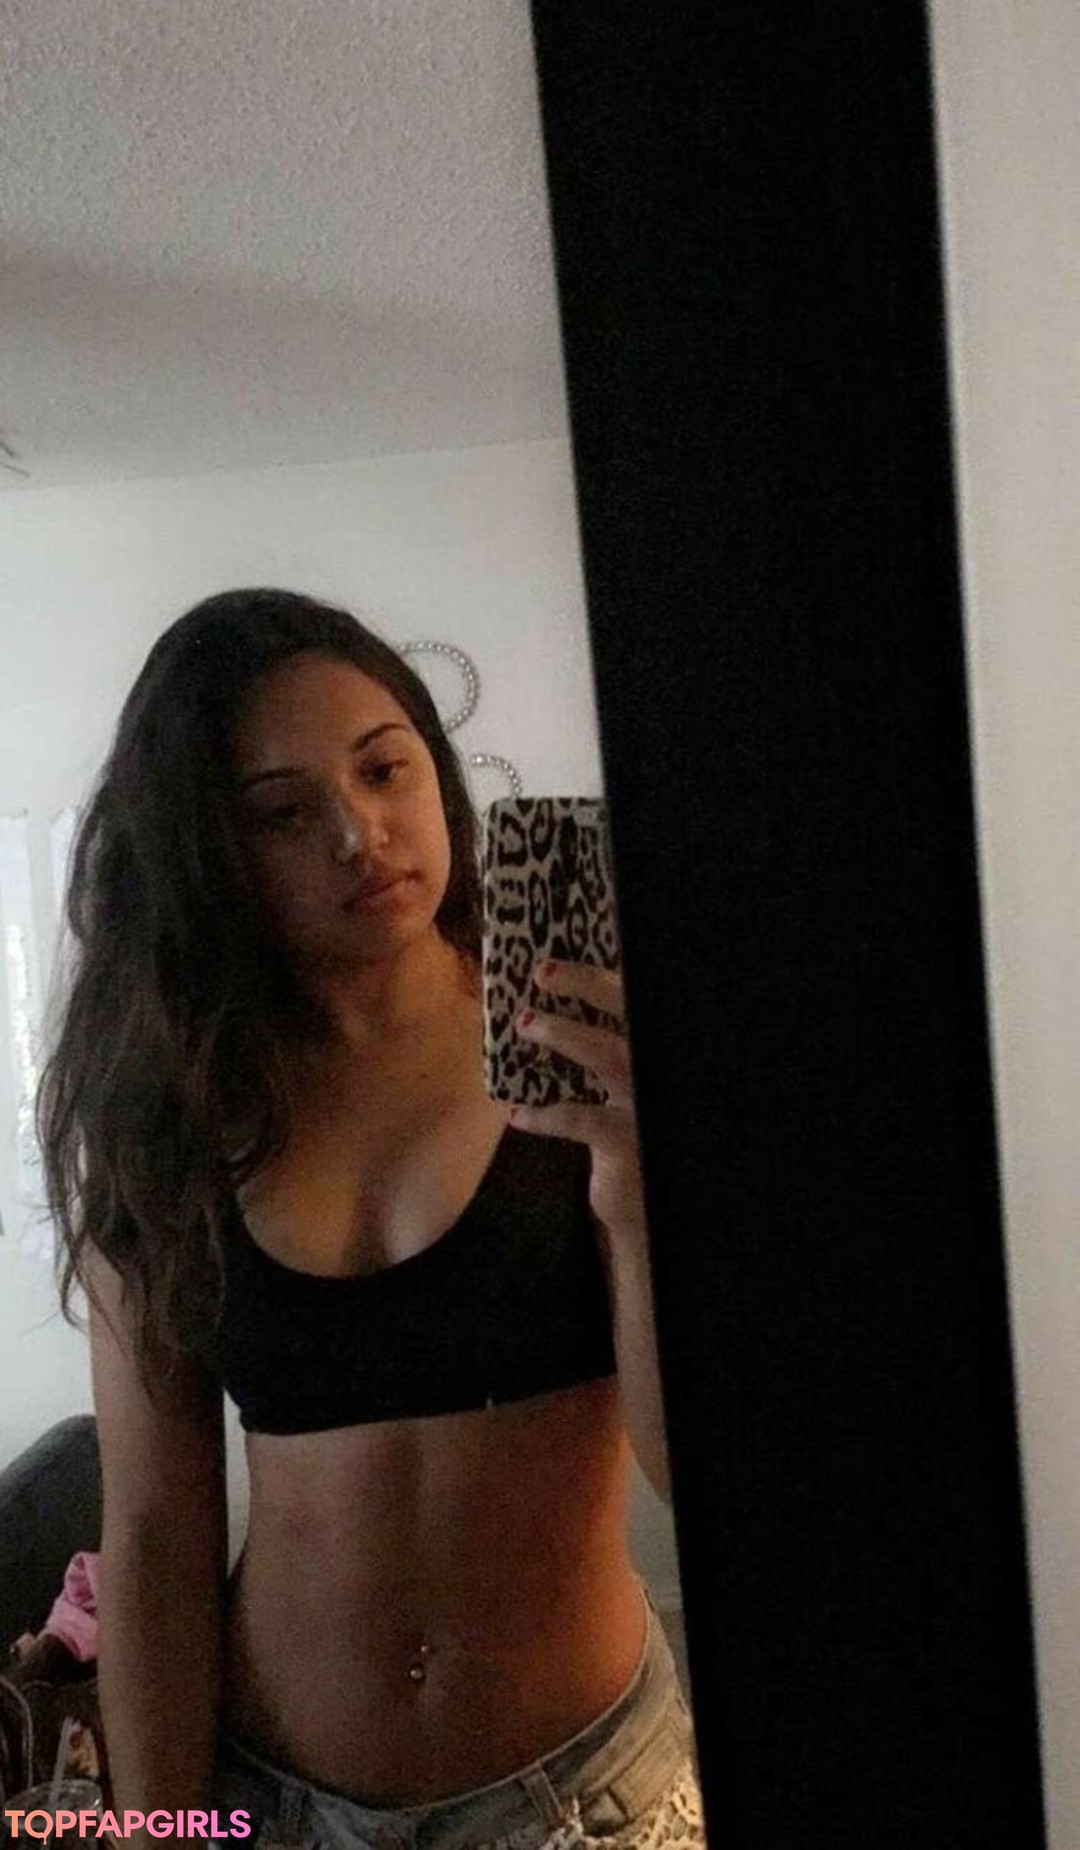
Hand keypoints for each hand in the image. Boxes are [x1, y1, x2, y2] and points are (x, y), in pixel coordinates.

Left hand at [510, 958, 645, 1245]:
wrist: (641, 1204)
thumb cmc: (619, 1134)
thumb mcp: (613, 1089)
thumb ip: (595, 1048)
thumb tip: (537, 1006)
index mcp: (647, 1049)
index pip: (632, 999)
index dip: (603, 971)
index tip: (568, 949)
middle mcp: (654, 1069)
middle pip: (632, 1012)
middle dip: (590, 984)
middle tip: (543, 971)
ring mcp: (647, 1105)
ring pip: (612, 1057)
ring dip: (566, 1035)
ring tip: (525, 1024)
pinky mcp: (630, 1142)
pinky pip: (584, 1121)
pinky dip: (546, 1115)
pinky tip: (514, 1114)